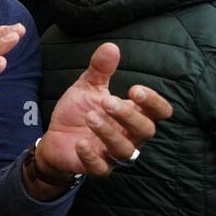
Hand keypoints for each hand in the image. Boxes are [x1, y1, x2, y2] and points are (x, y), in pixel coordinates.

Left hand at [32, 43, 172, 194]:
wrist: (55, 139)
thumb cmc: (79, 112)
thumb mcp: (88, 88)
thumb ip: (100, 70)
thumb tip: (111, 46)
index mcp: (133, 115)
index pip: (159, 113)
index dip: (154, 103)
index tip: (135, 90)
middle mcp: (129, 136)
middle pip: (145, 131)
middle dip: (128, 115)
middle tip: (107, 101)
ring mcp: (113, 154)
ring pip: (125, 151)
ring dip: (109, 133)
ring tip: (90, 116)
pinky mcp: (96, 167)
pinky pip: (101, 168)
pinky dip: (91, 156)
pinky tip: (80, 143)